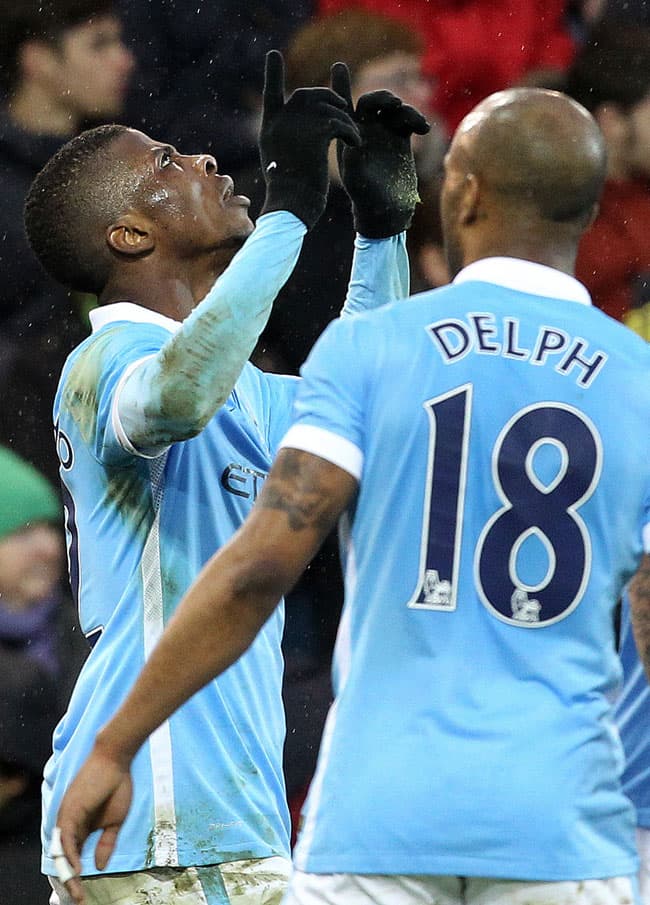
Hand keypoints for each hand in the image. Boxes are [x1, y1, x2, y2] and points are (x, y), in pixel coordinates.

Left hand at [53, 748, 132, 904]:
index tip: (84, 892)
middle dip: (71, 879)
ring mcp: (68, 817)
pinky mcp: (69, 811)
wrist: (116, 759)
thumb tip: (99, 865)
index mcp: (81, 825)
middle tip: (79, 897)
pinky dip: (69, 856)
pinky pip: (65, 839)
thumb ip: (106, 842)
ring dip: (68, 873)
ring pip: (62, 851)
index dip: (78, 874)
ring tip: (76, 889)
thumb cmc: (117, 785)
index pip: (75, 855)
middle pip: (66, 857)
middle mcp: (70, 823)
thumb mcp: (115, 821)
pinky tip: (75, 869)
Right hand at [259, 49, 360, 228]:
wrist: (291, 206)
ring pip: (327, 107)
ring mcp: (297, 125)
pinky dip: (350, 132)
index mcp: (270, 129)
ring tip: (351, 134)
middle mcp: (281, 122)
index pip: (270, 94)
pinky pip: (340, 122)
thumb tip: (298, 134)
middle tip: (342, 108)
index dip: (272, 74)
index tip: (274, 54)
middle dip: (326, 97)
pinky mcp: (316, 133)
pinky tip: (354, 144)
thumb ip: (286, 141)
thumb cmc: (289, 195)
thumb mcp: (280, 164)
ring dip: (343, 118)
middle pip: (306, 94)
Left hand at [330, 62, 429, 237]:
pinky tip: (423, 129)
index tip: (339, 67)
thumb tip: (356, 143)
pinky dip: (416, 120)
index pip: (342, 107)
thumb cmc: (366, 198)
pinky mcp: (401, 140)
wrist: (386, 211)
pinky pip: (409, 120)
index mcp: (349, 136)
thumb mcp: (357, 180)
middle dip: (381, 98)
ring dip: (400, 107)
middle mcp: (365, 131)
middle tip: (393, 103)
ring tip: (409, 117)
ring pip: (392, 108)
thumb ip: (355, 158)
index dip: (340, 86)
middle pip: (370, 102)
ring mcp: (383, 134)